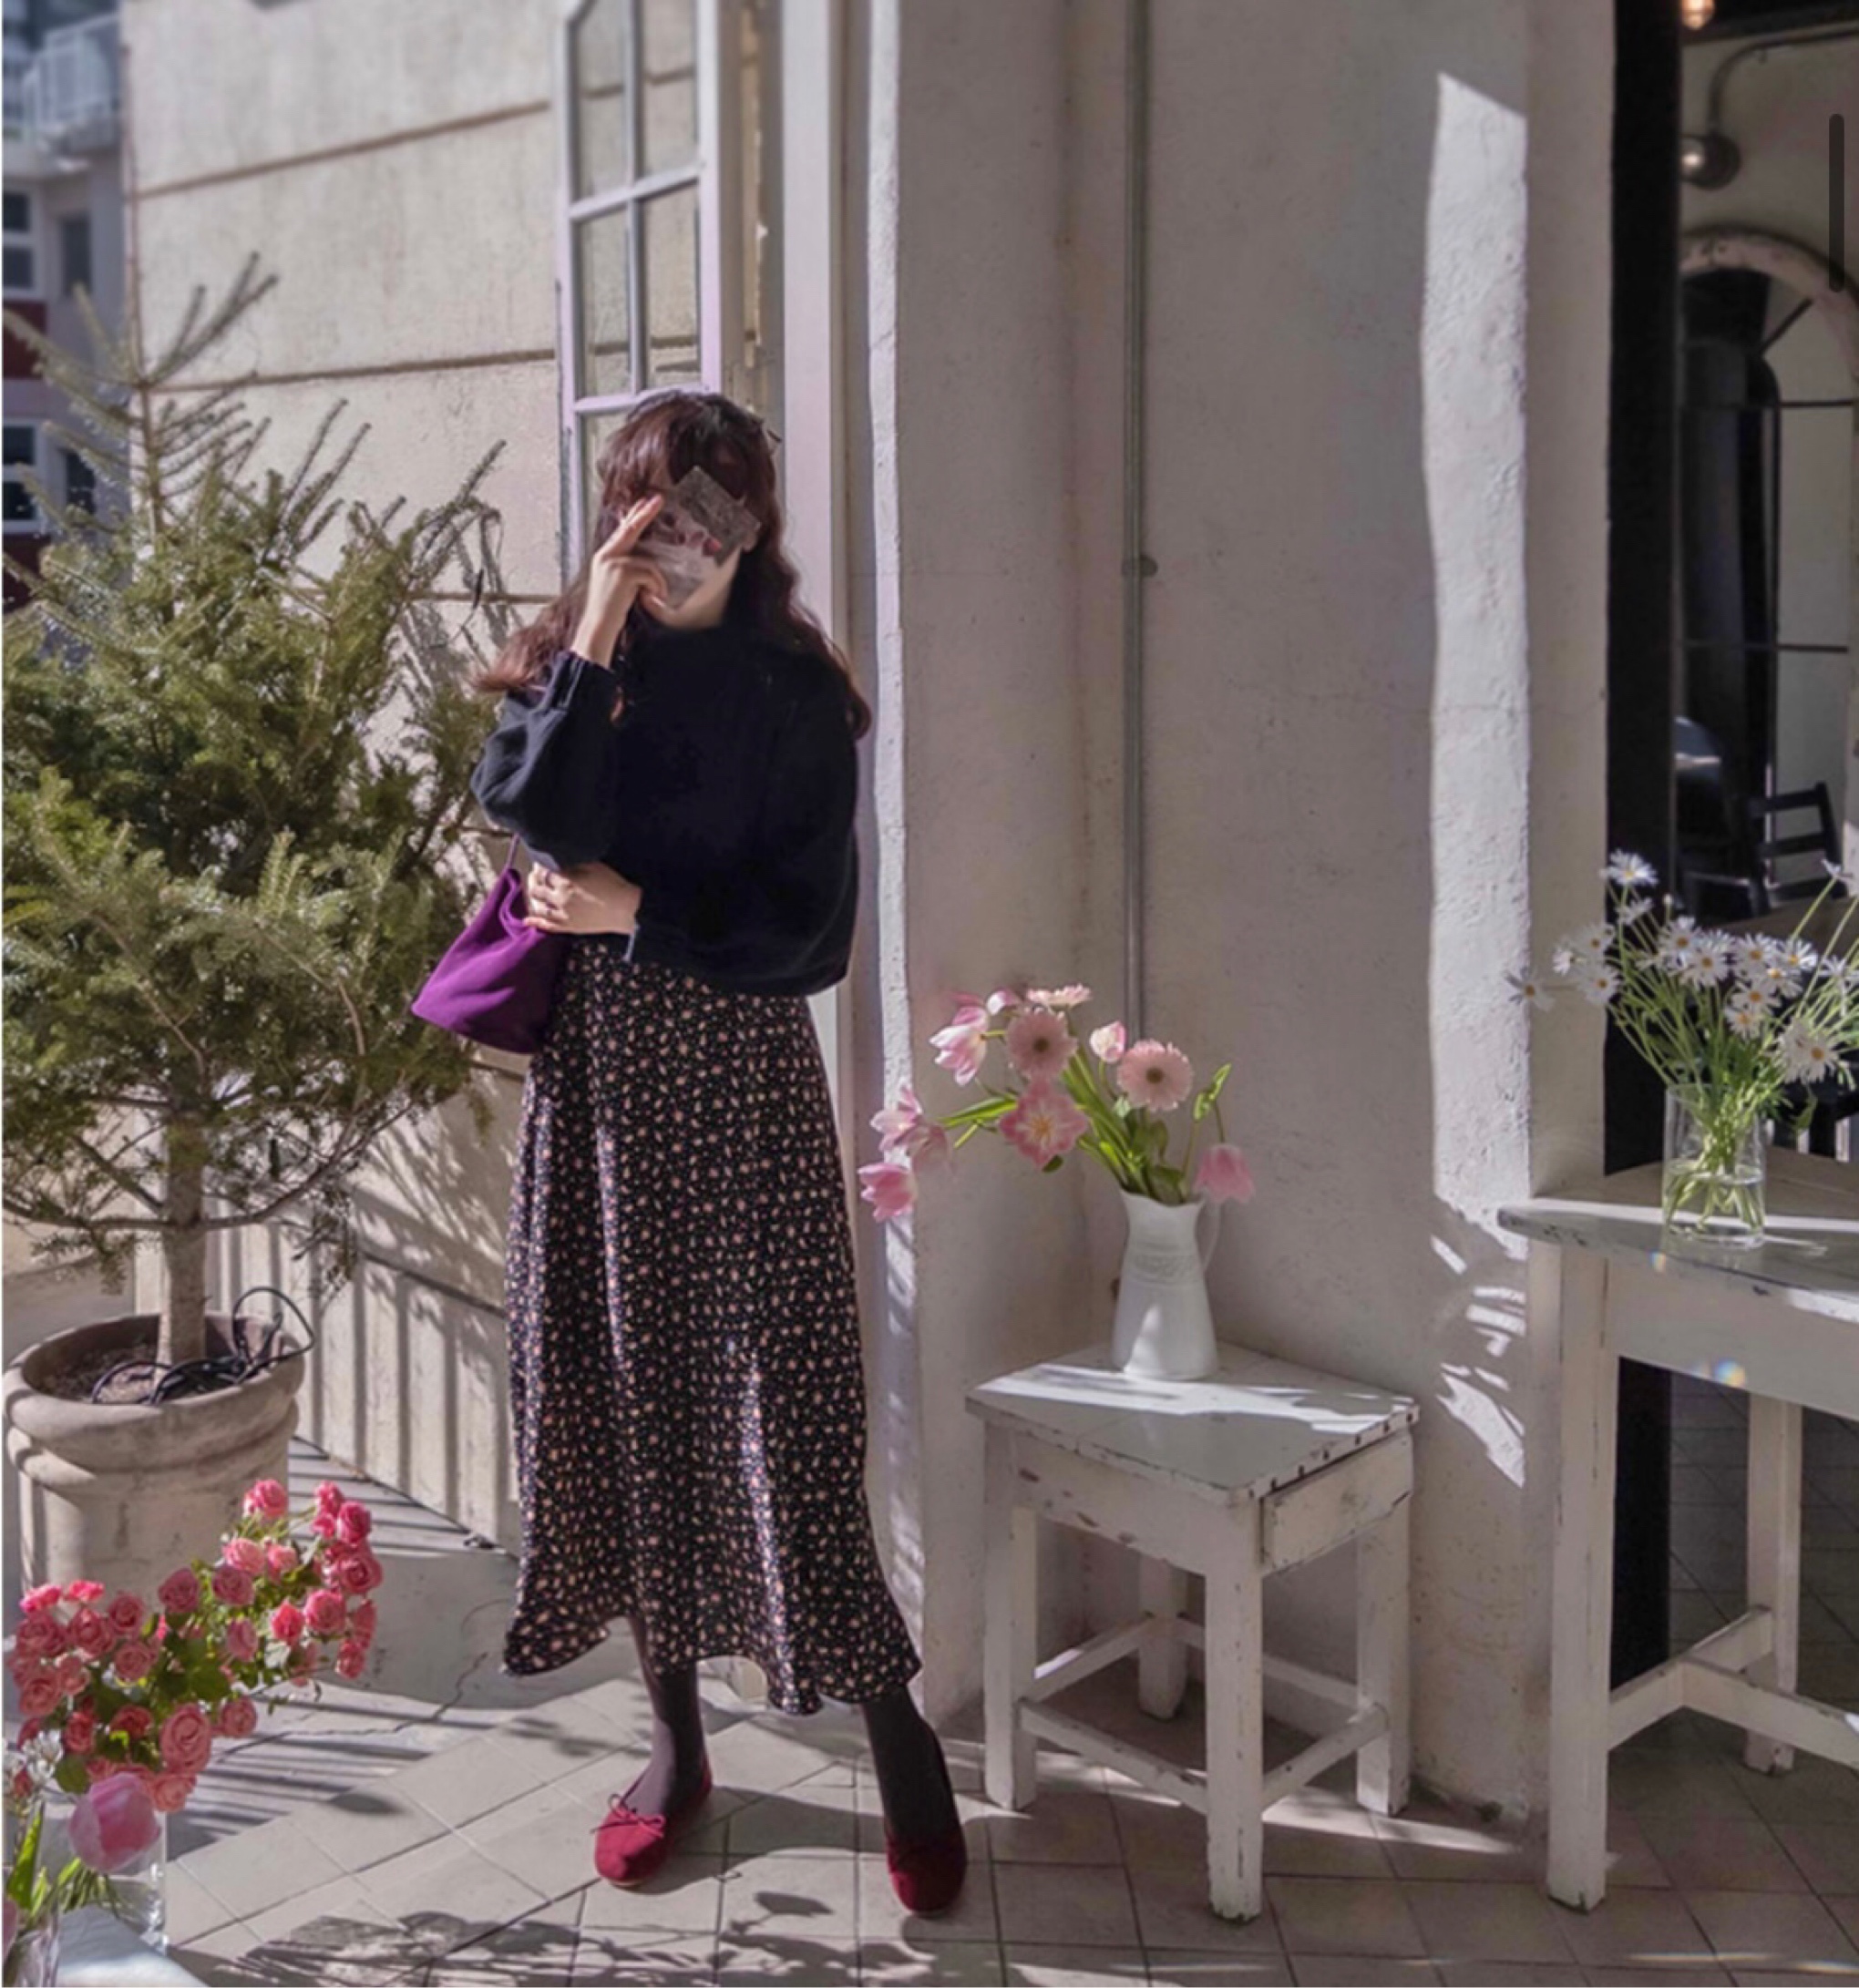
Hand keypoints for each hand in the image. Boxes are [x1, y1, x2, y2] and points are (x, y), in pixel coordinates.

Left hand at [519, 861, 641, 936]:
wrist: (627, 910)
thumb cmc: (614, 886)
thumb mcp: (594, 866)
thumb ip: (574, 863)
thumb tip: (560, 860)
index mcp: (566, 882)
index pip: (543, 872)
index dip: (539, 866)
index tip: (540, 862)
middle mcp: (560, 899)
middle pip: (536, 889)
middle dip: (533, 880)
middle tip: (535, 875)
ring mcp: (563, 915)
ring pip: (538, 906)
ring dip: (532, 898)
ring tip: (534, 892)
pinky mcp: (569, 927)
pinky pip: (547, 926)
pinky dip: (536, 922)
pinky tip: (528, 920)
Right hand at [574, 495, 671, 655]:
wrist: (599, 626)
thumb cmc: (610, 609)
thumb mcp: (618, 584)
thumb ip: (627, 569)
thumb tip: (645, 561)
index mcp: (604, 557)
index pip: (621, 531)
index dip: (633, 515)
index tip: (644, 502)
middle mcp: (606, 555)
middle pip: (630, 529)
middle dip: (645, 513)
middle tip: (658, 500)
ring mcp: (612, 562)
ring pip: (649, 563)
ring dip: (657, 582)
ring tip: (653, 597)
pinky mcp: (622, 572)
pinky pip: (651, 574)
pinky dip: (656, 588)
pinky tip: (650, 599)